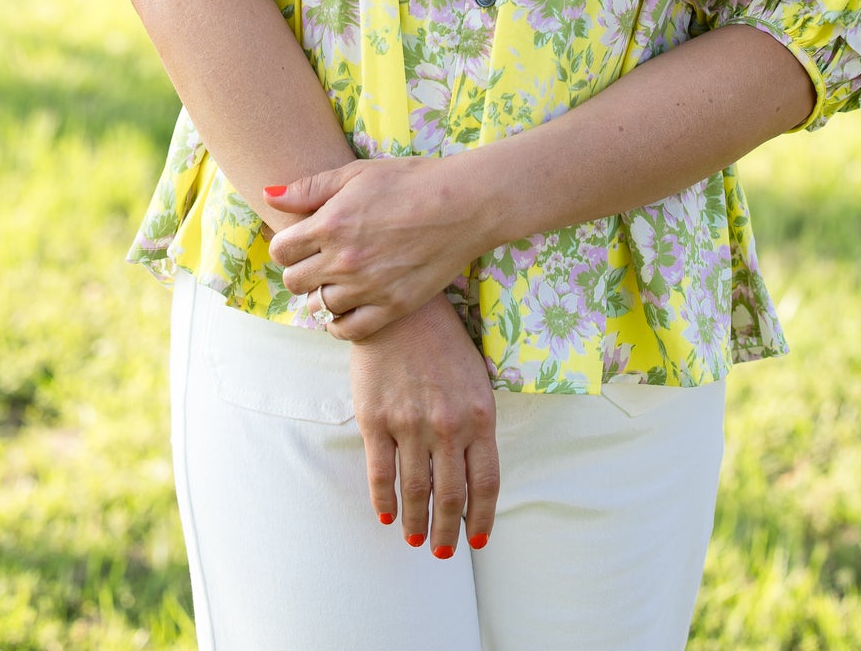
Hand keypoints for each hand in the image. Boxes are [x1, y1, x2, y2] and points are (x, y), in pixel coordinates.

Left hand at [265, 157, 492, 339]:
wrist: (464, 204)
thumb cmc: (410, 181)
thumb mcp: (357, 173)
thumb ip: (309, 188)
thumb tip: (268, 196)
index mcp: (331, 224)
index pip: (281, 252)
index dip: (286, 246)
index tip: (300, 241)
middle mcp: (344, 261)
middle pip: (294, 283)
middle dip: (300, 270)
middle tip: (318, 260)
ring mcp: (367, 288)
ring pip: (319, 307)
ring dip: (323, 294)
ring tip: (340, 279)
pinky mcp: (392, 307)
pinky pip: (348, 330)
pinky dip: (341, 323)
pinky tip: (350, 306)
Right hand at [348, 295, 498, 555]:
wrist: (400, 310)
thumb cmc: (443, 343)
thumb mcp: (475, 381)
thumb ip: (477, 426)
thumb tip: (473, 476)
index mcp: (479, 417)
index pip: (485, 485)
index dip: (481, 519)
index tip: (477, 540)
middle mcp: (447, 426)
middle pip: (451, 497)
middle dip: (447, 532)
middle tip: (442, 552)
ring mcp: (410, 424)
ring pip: (416, 491)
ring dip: (417, 523)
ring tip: (416, 539)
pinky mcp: (375, 419)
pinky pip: (381, 473)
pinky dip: (384, 502)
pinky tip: (388, 517)